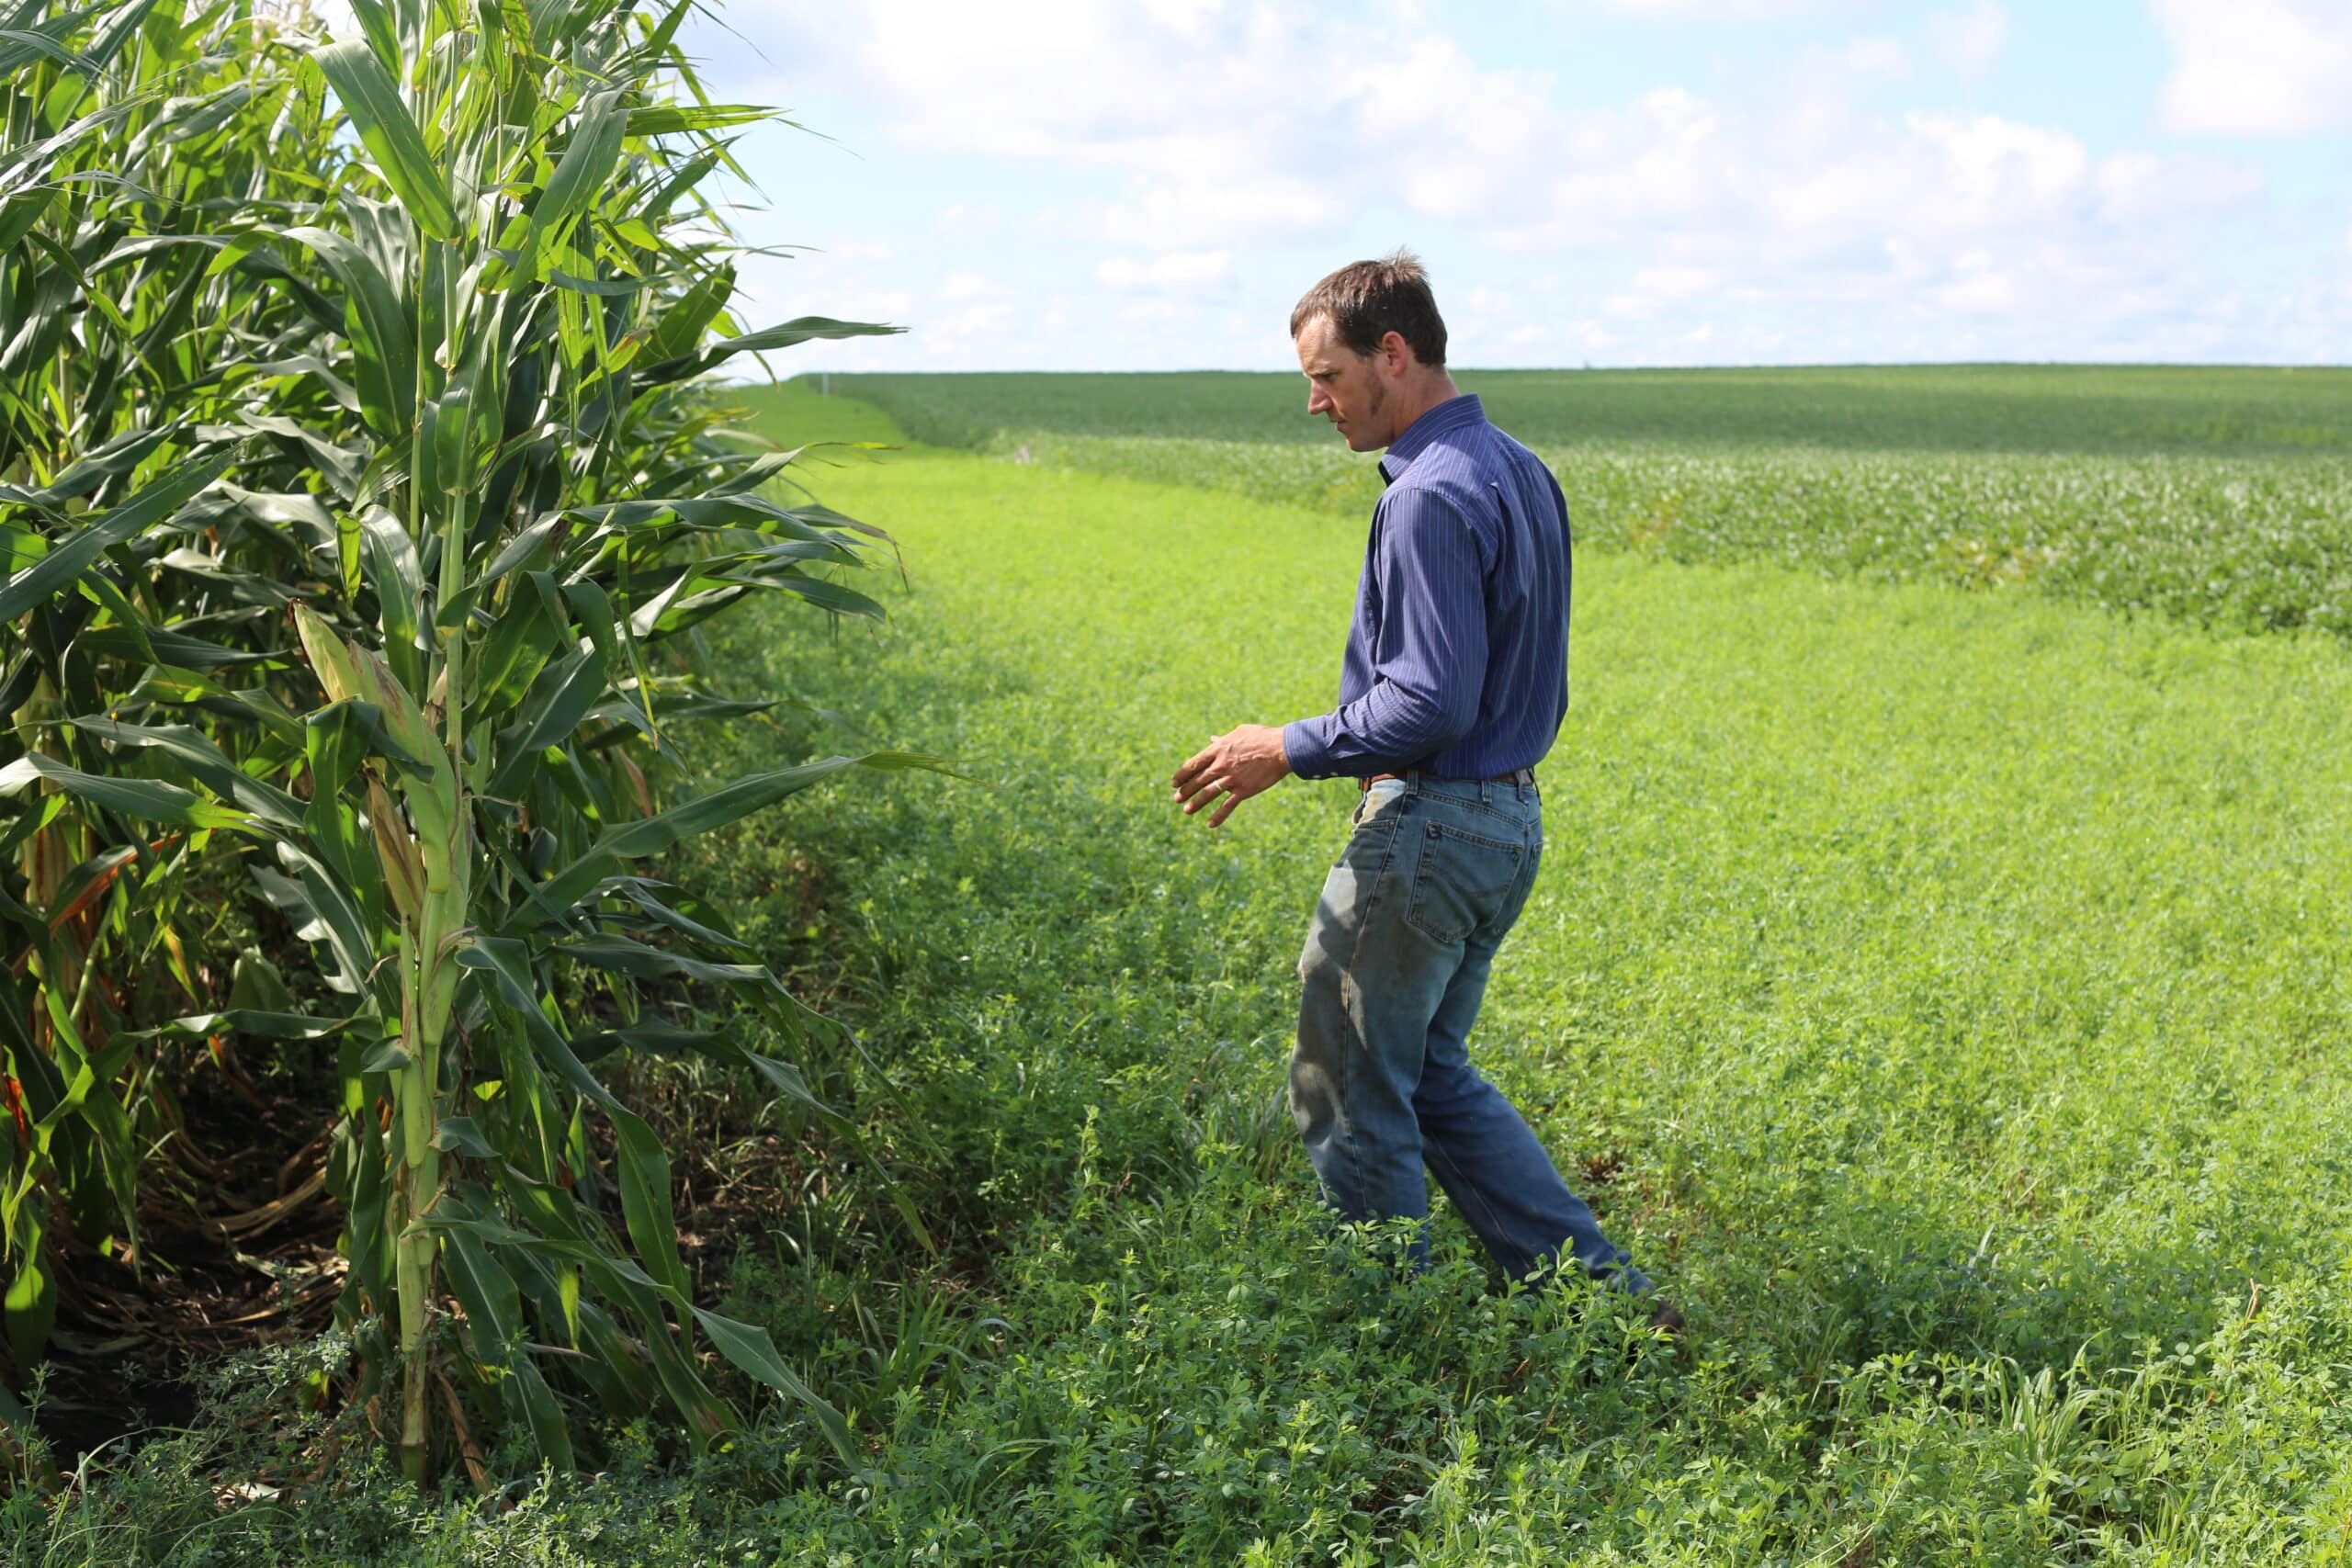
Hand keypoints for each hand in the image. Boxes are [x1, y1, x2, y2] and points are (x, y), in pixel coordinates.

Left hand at [1171, 724, 1291, 827]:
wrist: (1282, 749)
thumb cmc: (1262, 737)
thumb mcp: (1239, 733)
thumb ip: (1223, 740)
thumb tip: (1211, 739)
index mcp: (1218, 750)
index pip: (1193, 764)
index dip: (1182, 774)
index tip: (1174, 782)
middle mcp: (1221, 765)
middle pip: (1197, 780)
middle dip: (1185, 790)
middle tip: (1176, 798)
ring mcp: (1231, 779)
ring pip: (1207, 794)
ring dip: (1196, 803)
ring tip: (1187, 811)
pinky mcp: (1243, 790)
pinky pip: (1227, 806)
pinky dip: (1218, 816)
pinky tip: (1210, 824)